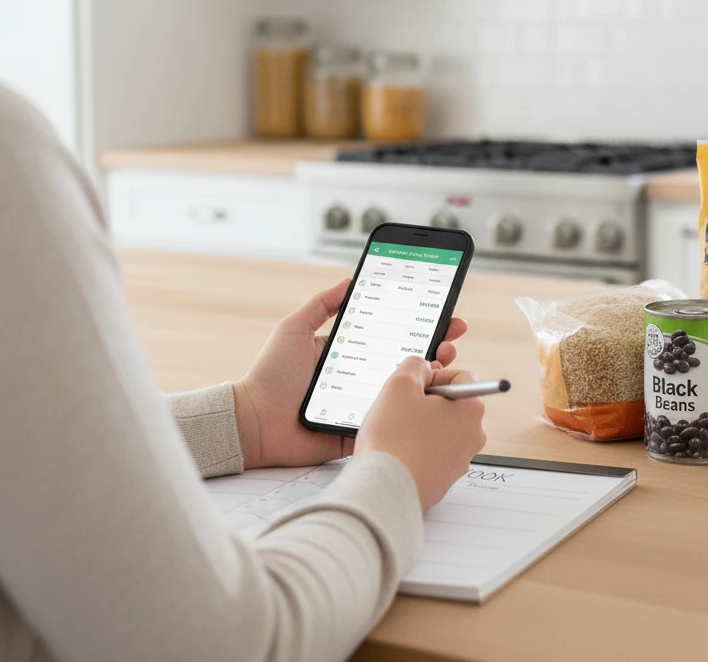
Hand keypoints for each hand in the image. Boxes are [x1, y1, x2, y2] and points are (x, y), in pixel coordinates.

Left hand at [232, 279, 468, 469]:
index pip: (391, 333)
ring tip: (446, 360)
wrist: (253, 424)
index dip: (417, 322)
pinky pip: (392, 419)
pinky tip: (431, 395)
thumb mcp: (293, 329)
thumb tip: (350, 280)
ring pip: (407, 389)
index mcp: (349, 352)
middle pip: (406, 359)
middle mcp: (361, 376)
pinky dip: (414, 410)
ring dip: (432, 375)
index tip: (440, 311)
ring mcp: (364, 402)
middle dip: (435, 345)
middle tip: (453, 334)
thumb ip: (320, 305)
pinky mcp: (362, 428)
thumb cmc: (269, 376)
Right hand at [355, 359, 486, 511]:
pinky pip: (431, 454)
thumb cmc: (393, 439)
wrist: (383, 491)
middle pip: (451, 404)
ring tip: (395, 431)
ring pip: (440, 429)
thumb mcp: (400, 384)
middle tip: (400, 408)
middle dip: (426, 401)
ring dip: (419, 425)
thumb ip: (415, 365)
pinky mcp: (442, 481)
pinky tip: (396, 451)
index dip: (434, 376)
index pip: (462, 376)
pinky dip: (415, 449)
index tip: (413, 387)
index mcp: (471, 409)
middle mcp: (473, 436)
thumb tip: (423, 368)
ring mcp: (459, 461)